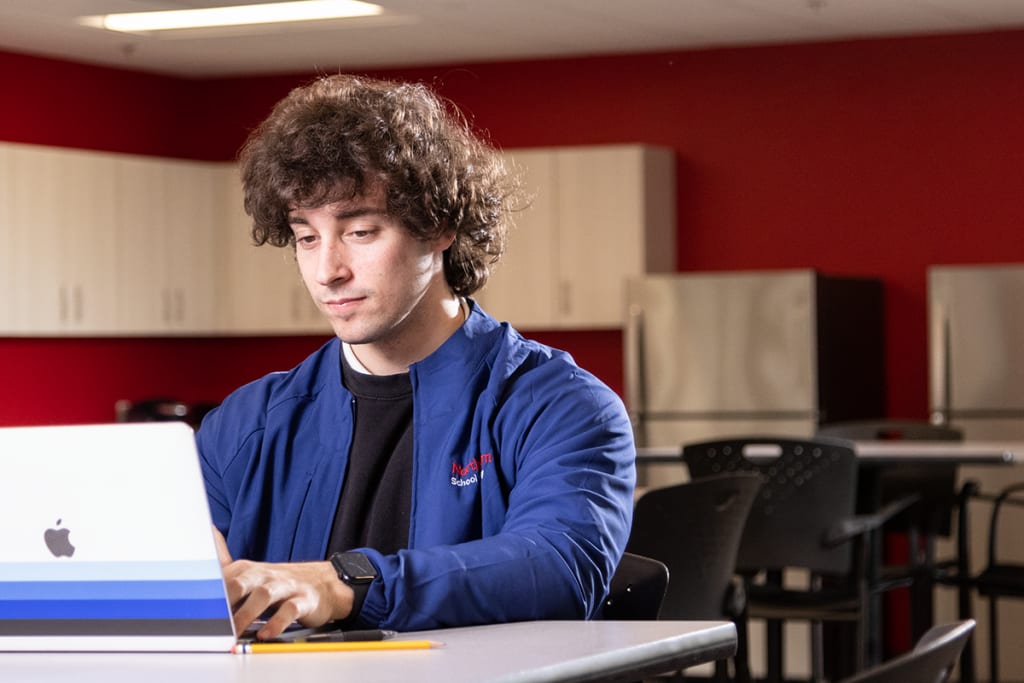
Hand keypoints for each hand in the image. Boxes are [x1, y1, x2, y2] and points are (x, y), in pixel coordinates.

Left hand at [211, 527, 354, 638]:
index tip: (191, 609)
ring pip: (264, 595)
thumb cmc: (279, 583)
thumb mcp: (249, 573)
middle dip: (224, 601)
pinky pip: (290, 610)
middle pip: (240, 582)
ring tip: (235, 632)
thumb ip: (222, 563)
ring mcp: (284, 587)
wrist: (324, 584)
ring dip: (247, 614)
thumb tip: (202, 536)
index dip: (206, 595)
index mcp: (246, 570)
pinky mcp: (303, 600)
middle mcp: (264, 575)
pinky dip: (277, 622)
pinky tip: (266, 634)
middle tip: (210, 622)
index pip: (221, 579)